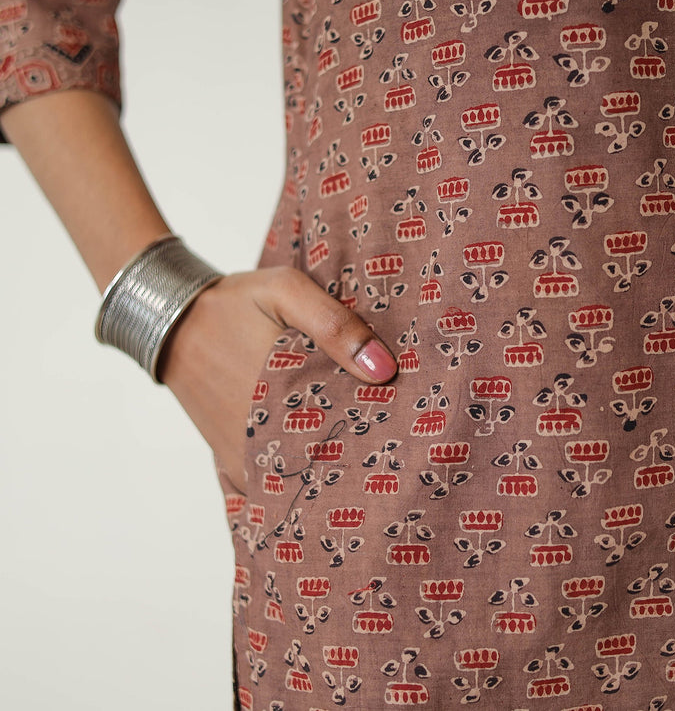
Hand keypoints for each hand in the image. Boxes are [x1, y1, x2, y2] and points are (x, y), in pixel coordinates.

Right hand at [156, 266, 396, 489]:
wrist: (171, 321)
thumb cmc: (233, 303)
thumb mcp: (286, 291)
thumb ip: (334, 325)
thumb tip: (383, 369)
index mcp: (285, 392)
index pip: (350, 427)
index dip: (380, 428)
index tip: (405, 424)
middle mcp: (263, 432)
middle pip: (328, 456)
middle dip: (360, 450)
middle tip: (391, 441)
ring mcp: (245, 451)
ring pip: (299, 473)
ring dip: (328, 465)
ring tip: (361, 451)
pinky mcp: (231, 457)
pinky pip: (269, 481)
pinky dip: (294, 474)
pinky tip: (318, 462)